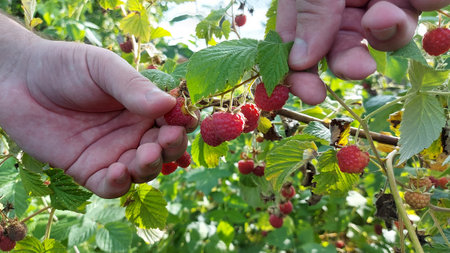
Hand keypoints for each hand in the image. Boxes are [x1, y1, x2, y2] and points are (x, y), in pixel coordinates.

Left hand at [0, 17, 193, 197]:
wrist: (18, 79)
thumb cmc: (65, 67)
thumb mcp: (102, 68)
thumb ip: (134, 87)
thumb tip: (170, 104)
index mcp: (143, 106)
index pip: (174, 120)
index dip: (184, 122)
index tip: (186, 121)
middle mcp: (133, 132)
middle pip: (166, 149)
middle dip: (171, 148)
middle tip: (165, 140)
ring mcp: (113, 152)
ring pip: (144, 171)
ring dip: (150, 167)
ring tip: (144, 155)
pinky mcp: (88, 170)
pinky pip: (111, 186)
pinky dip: (119, 184)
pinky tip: (117, 171)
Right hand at [277, 0, 449, 104]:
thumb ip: (310, 12)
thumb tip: (297, 61)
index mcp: (314, 1)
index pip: (298, 43)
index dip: (301, 73)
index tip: (312, 95)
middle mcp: (346, 5)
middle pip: (342, 49)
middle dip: (350, 63)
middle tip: (360, 69)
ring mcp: (382, 2)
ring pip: (388, 36)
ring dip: (391, 29)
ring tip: (387, 9)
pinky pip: (426, 10)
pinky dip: (427, 4)